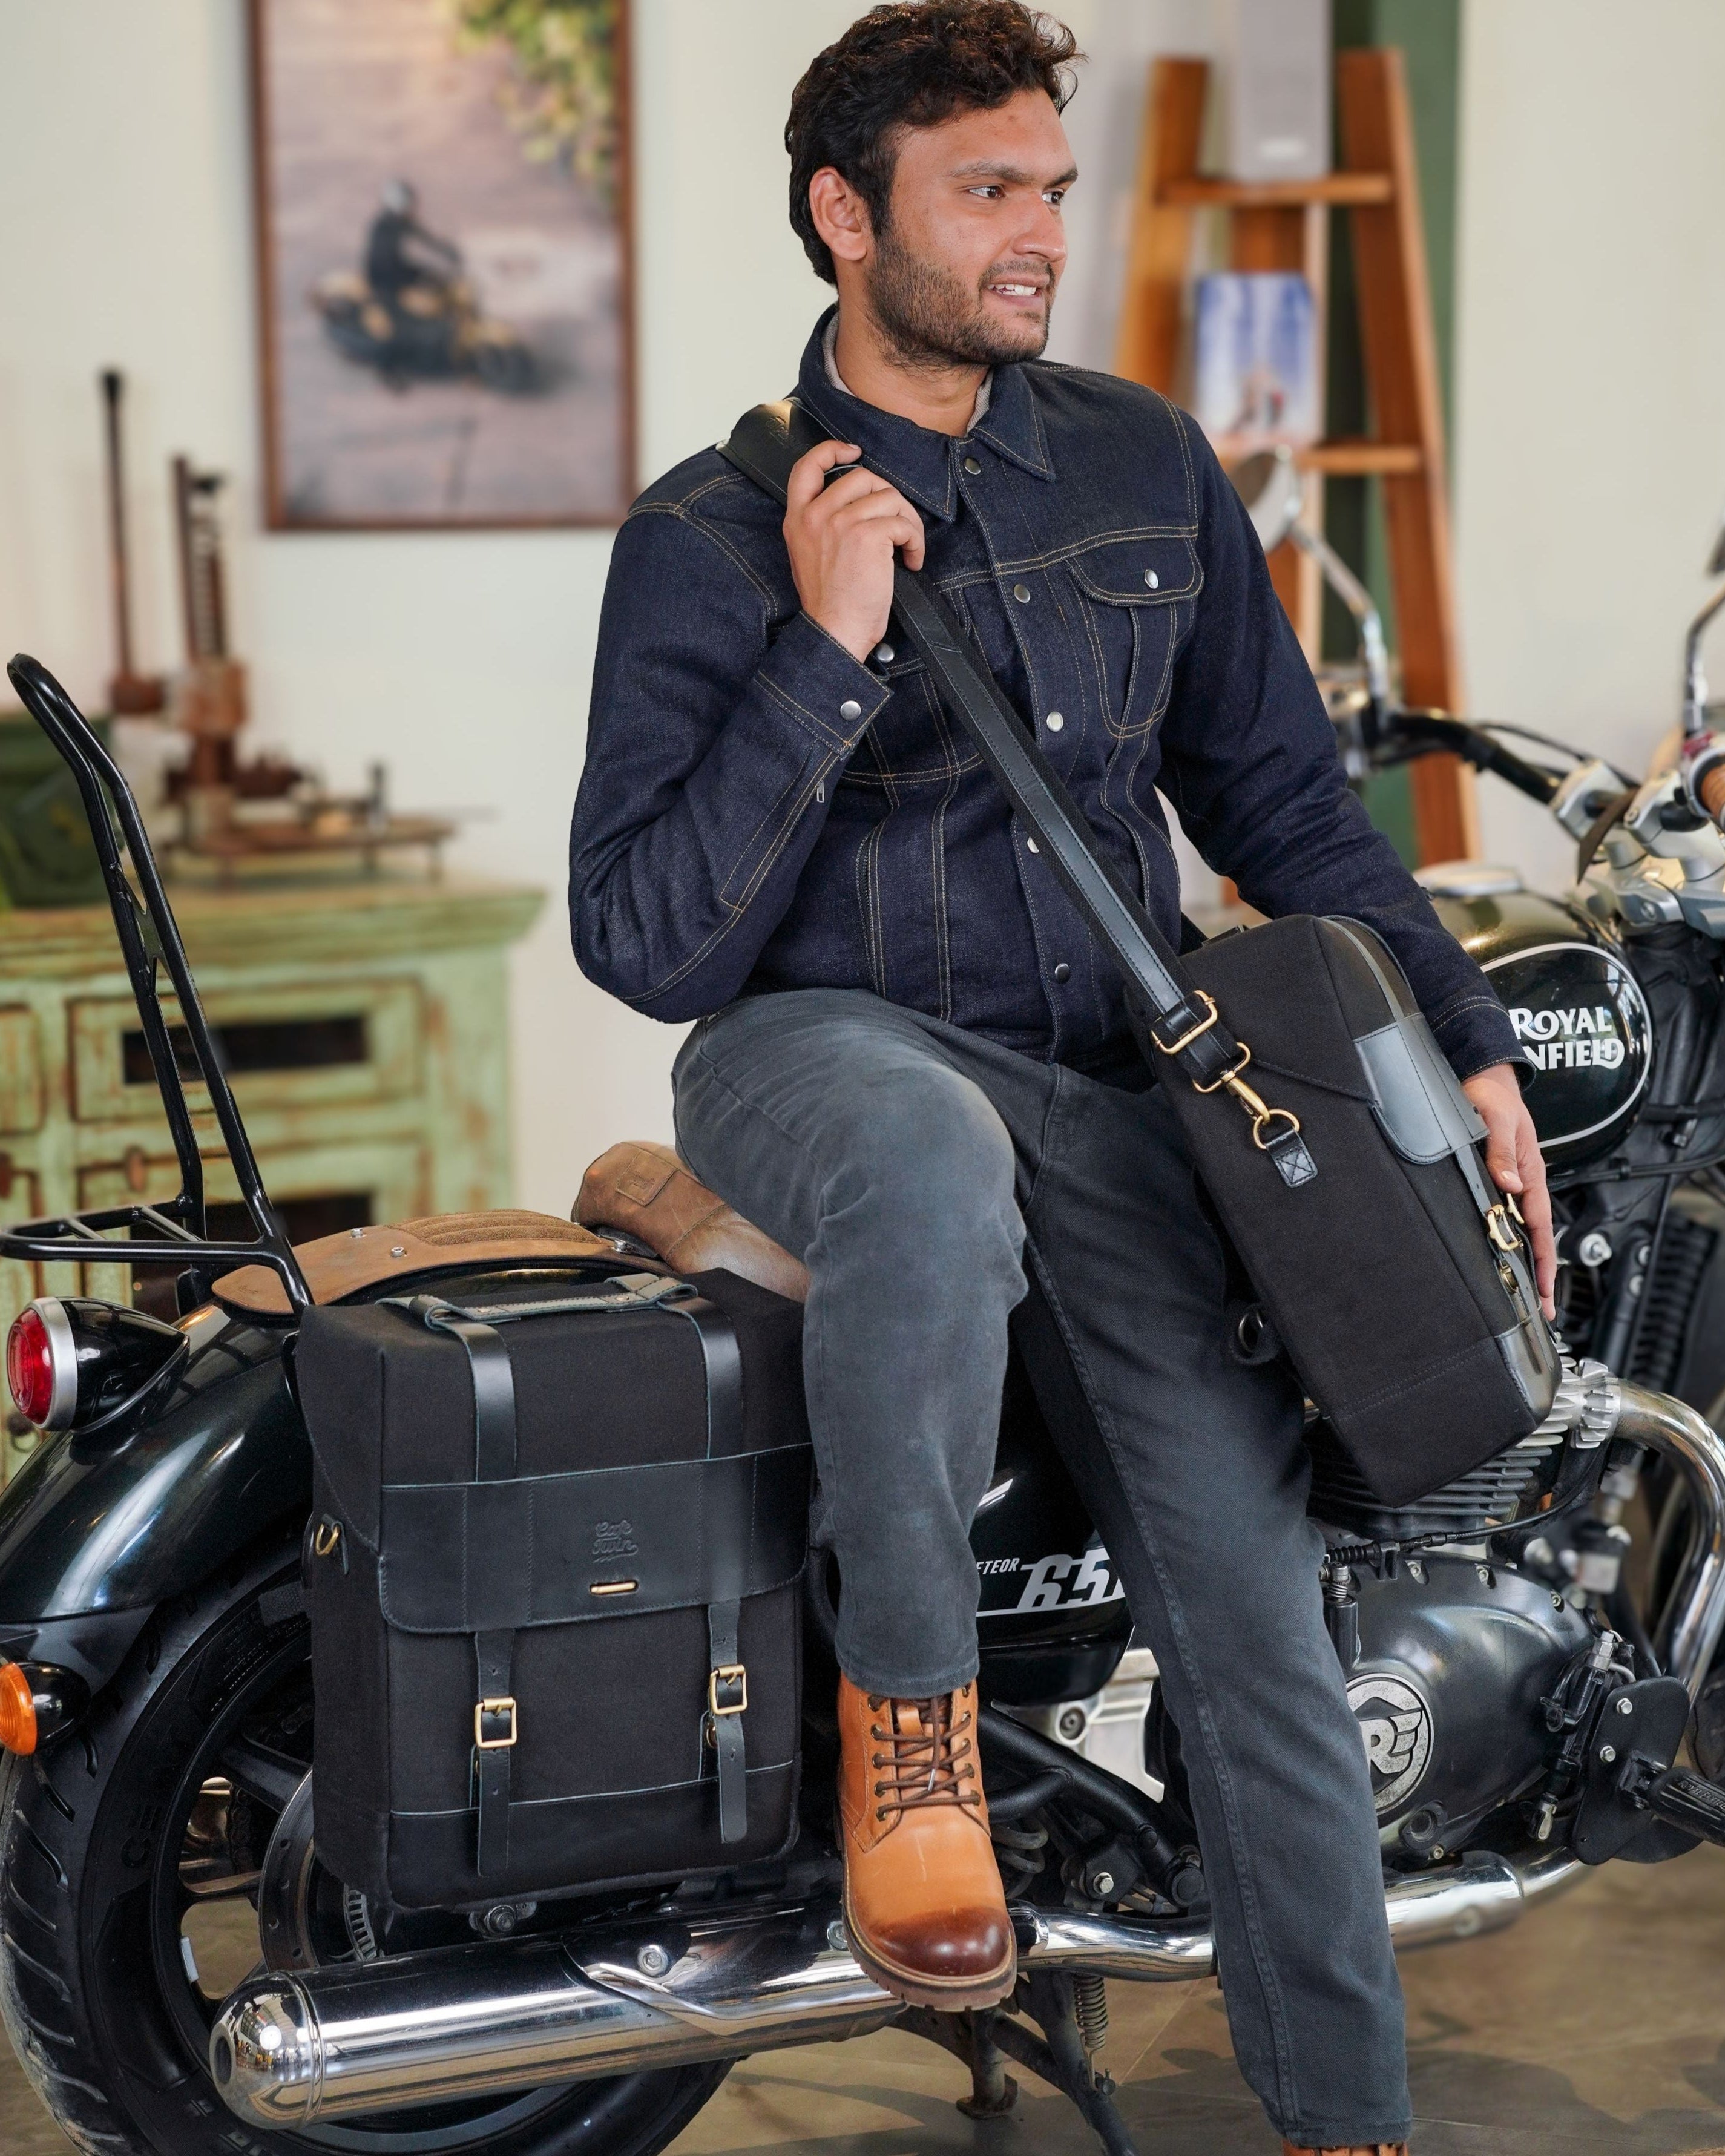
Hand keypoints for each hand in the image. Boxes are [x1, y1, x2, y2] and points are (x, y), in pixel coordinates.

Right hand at [783, 440, 925, 661]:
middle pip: (862, 476)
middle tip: (897, 525)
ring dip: (907, 522)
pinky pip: (903, 523)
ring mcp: (840, 522)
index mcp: (798, 519)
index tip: (853, 452)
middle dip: (888, 497)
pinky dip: (915, 541)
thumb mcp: (809, 555)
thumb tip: (858, 503)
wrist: (834, 631)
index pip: (808, 466)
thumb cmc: (830, 603)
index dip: (832, 450)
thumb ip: (823, 524)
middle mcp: (816, 515)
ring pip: (888, 497)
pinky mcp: (867, 535)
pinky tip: (911, 561)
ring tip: (907, 548)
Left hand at [1462, 1063, 1556, 1319]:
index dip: (1545, 1260)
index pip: (1540, 1224)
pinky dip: (1511, 1241)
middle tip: (1543, 1312)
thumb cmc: (1492, 1097)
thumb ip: (1501, 1151)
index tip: (1547, 1291)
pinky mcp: (1499, 1180)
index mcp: (1529, 1172)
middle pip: (1536, 1236)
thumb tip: (1509, 1184)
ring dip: (1526, 1262)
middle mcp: (1524, 1182)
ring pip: (1522, 1230)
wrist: (1486, 1080)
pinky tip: (1507, 1259)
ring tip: (1528, 1296)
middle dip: (1541, 1274)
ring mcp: (1513, 1184)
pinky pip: (1507, 1216)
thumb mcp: (1496, 1119)